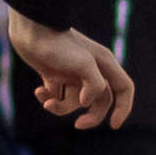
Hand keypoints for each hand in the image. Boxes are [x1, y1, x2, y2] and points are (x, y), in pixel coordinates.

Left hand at [8, 11, 132, 128]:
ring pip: (74, 101)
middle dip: (90, 116)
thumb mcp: (84, 64)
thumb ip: (94, 86)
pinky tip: (39, 91)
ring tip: (47, 102)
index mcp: (105, 66)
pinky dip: (48, 97)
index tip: (114, 125)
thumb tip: (87, 103)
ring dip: (61, 106)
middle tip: (78, 125)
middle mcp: (93, 72)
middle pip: (99, 102)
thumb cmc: (60, 44)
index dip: (123, 108)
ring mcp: (73, 74)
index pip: (124, 90)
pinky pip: (57, 95)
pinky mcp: (55, 75)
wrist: (31, 29)